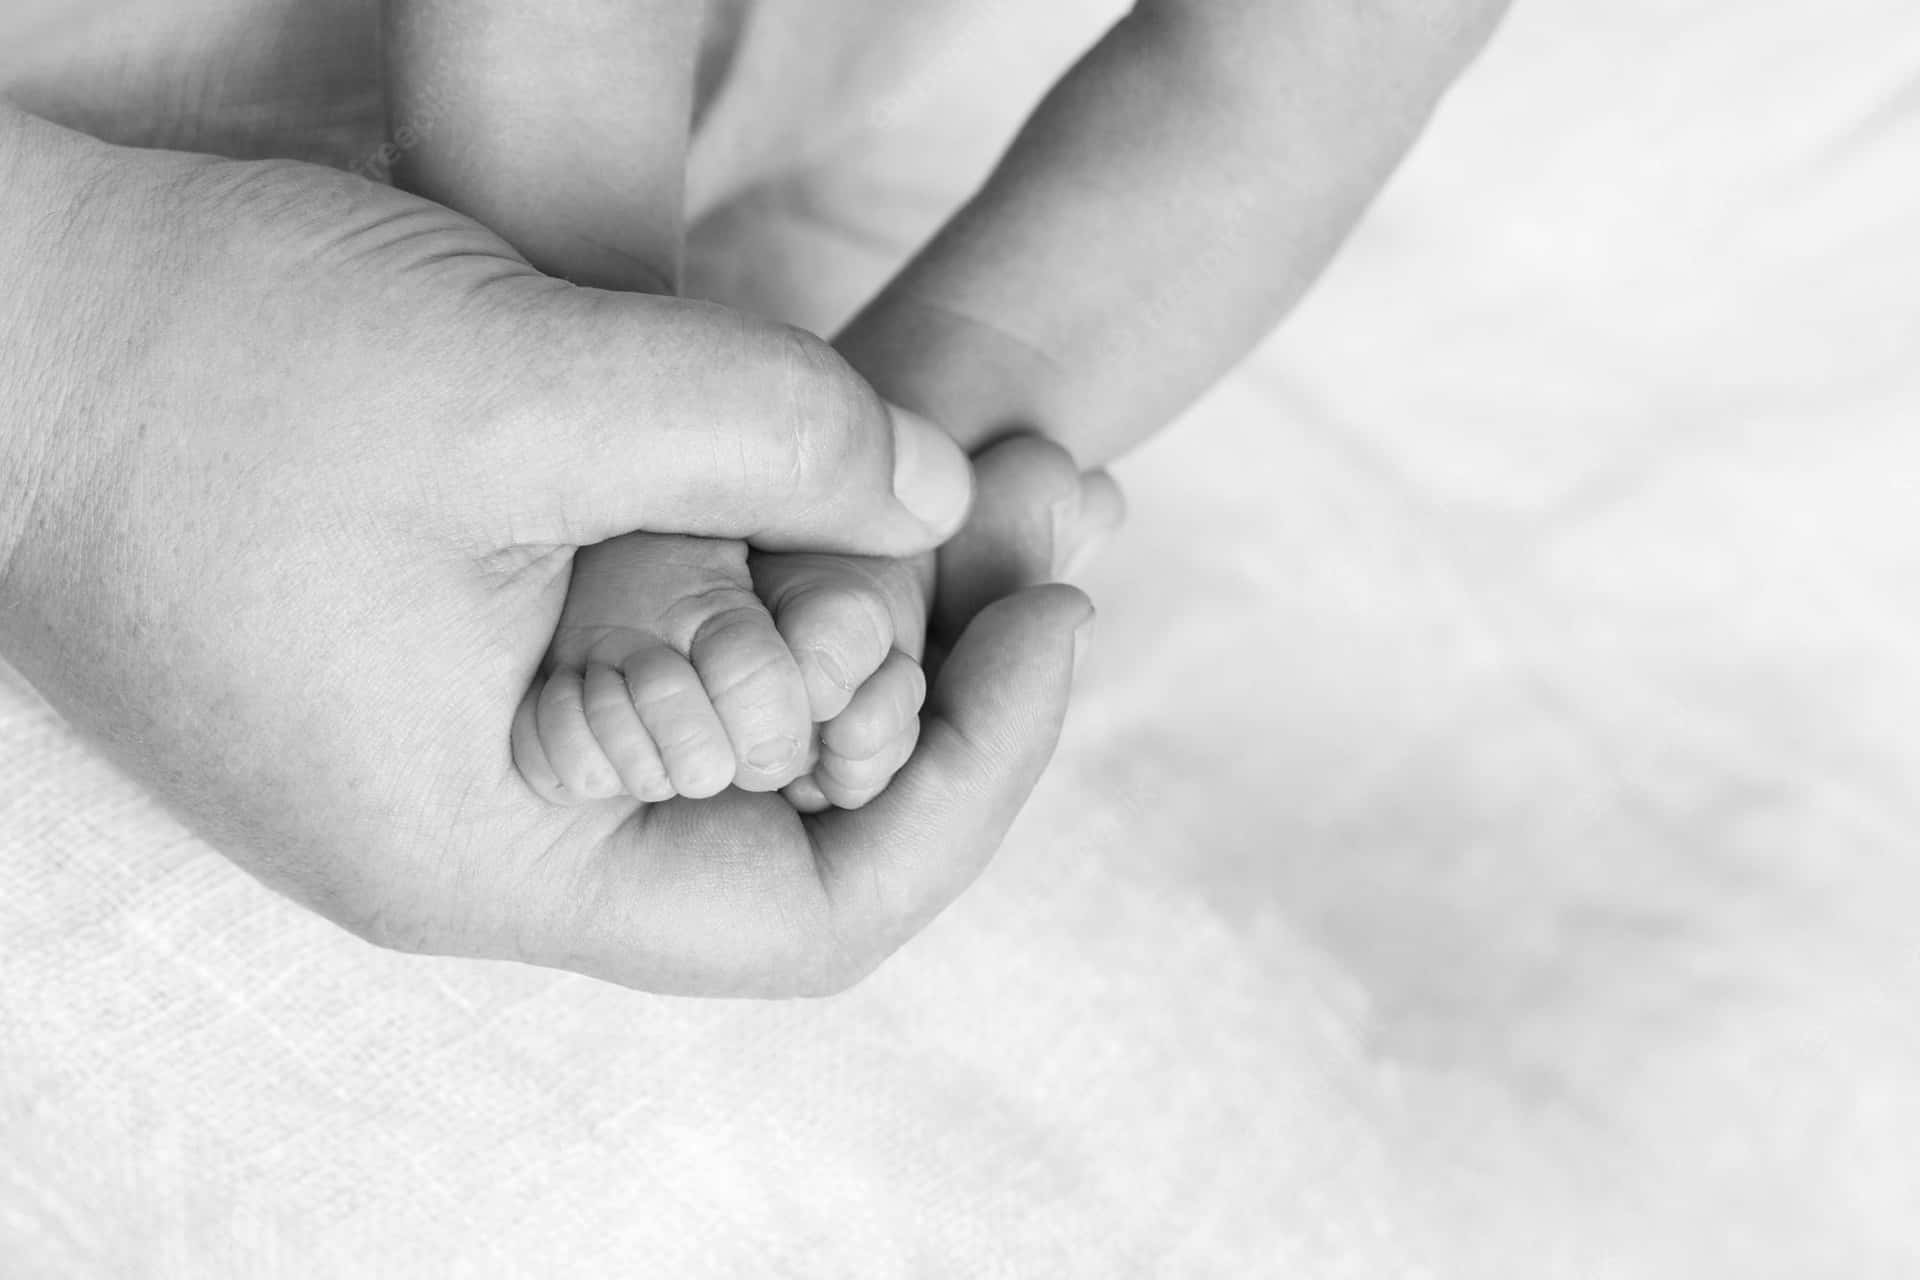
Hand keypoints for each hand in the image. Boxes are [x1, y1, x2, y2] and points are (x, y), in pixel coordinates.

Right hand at [0, 104, 1088, 994]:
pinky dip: (750, 595)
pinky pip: (644, 676)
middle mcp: (476, 844)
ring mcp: (452, 760)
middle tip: (1029, 528)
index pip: (814, 914)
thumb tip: (948, 498)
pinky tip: (804, 494)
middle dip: (932, 686)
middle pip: (785, 828)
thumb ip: (764, 435)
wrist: (0, 315)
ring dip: (849, 628)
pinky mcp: (439, 671)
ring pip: (720, 747)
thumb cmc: (197, 359)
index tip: (1050, 619)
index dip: (970, 779)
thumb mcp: (514, 383)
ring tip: (947, 493)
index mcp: (488, 855)